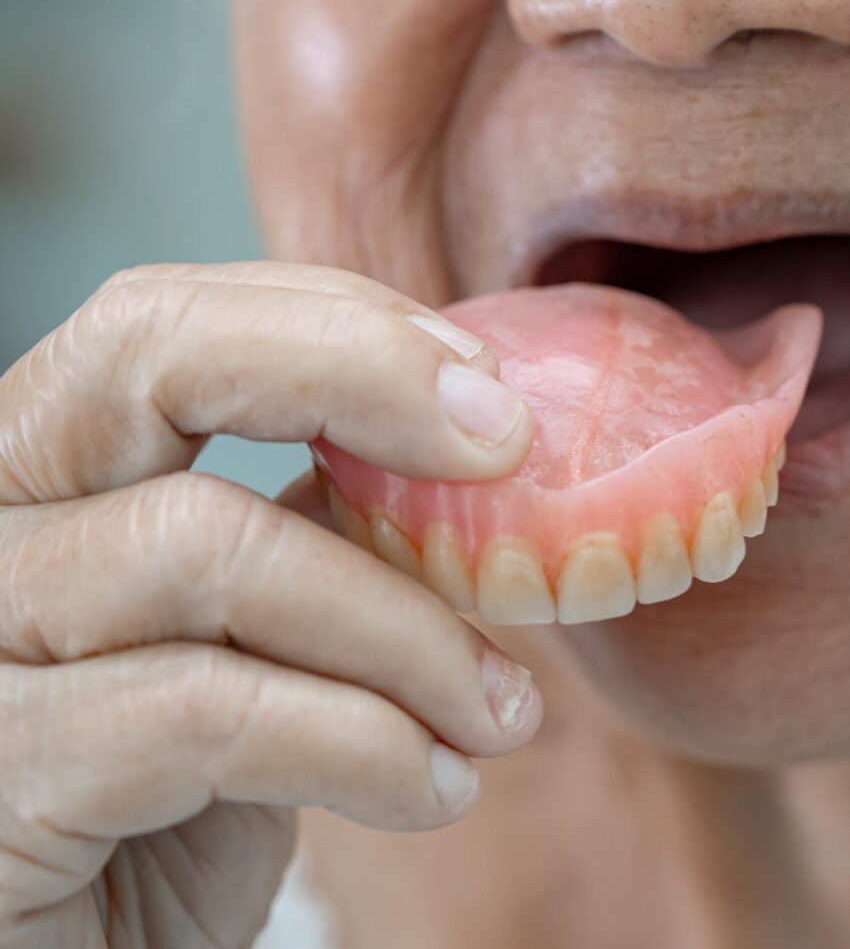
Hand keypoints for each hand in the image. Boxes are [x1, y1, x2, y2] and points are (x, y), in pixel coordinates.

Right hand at [0, 263, 541, 947]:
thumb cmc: (166, 821)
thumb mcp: (254, 650)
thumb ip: (309, 538)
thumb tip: (451, 446)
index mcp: (37, 481)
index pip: (161, 324)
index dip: (337, 328)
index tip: (490, 398)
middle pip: (144, 356)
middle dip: (359, 375)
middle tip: (507, 451)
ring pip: (211, 545)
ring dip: (407, 632)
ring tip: (498, 712)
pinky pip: (206, 712)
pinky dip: (364, 742)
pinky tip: (433, 790)